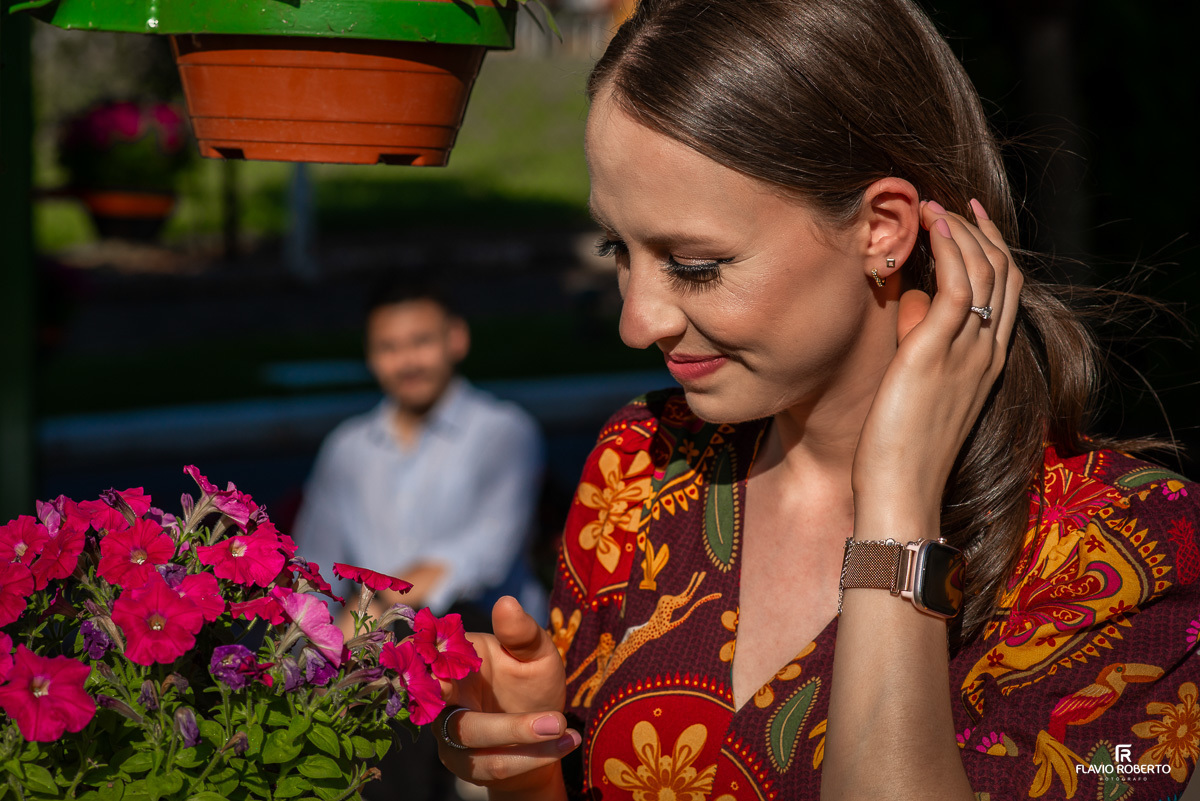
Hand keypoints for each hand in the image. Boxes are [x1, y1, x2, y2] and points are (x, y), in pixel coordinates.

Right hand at [436, 596, 577, 798]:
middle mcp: (443, 697)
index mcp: (453, 661)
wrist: (543, 731)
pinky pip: (492, 765)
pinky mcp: (464, 763)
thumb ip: (521, 634)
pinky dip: (534, 757)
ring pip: (475, 739)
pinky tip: (568, 741)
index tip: (449, 679)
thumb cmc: (533, 682)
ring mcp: (450, 734)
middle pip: (453, 709)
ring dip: (523, 738)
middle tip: (555, 721)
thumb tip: (506, 601)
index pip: (425, 660)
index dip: (427, 667)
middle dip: (505, 721)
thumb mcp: (538, 654)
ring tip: (564, 728)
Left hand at [852, 198, 1022, 526]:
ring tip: (933, 204)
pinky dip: (948, 246)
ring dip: (961, 230)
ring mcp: (968, 350)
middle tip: (953, 202)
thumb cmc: (897, 449)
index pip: (1004, 292)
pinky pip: (958, 284)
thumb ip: (919, 341)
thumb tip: (909, 302)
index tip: (967, 221)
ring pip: (986, 270)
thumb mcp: (915, 385)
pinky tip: (929, 222)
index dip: (990, 250)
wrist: (901, 491)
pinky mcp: (937, 351)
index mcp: (986, 362)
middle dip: (982, 230)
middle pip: (1004, 273)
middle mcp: (987, 352)